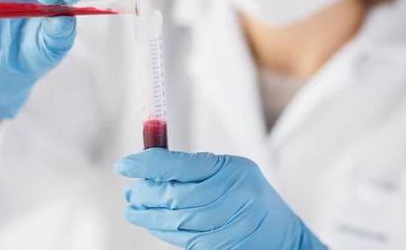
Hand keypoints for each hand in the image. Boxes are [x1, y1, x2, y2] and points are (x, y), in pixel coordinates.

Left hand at [115, 149, 326, 249]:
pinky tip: (152, 223)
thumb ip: (194, 167)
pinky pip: (185, 239)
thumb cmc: (247, 193)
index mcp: (232, 168)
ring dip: (148, 216)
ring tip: (132, 209)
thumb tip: (149, 167)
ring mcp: (232, 223)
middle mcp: (235, 194)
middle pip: (176, 195)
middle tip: (130, 192)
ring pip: (178, 220)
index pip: (181, 164)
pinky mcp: (224, 246)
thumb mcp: (229, 170)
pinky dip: (163, 232)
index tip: (124, 165)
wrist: (281, 233)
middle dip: (145, 194)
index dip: (148, 164)